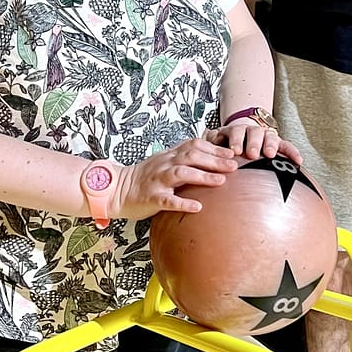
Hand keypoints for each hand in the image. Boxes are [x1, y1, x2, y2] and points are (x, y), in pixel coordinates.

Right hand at [110, 137, 237, 218]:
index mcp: (169, 156)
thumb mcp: (163, 161)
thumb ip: (182, 157)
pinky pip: (168, 200)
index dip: (214, 147)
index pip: (194, 145)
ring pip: (181, 173)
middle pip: (192, 156)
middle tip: (234, 166)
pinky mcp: (152, 198)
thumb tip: (208, 154)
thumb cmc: (144, 177)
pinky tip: (198, 207)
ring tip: (221, 181)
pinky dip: (183, 202)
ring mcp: (157, 181)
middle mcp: (164, 164)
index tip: (232, 153)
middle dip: (214, 160)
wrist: (117, 189)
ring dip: (203, 176)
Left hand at [207, 119, 302, 164]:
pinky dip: (292, 152)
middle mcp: (252, 131)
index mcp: (236, 131)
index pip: (236, 132)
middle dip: (253, 143)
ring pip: (270, 137)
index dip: (236, 140)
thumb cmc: (228, 145)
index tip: (235, 151)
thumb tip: (208, 138)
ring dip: (271, 145)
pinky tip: (298, 161)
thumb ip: (212, 142)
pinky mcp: (278, 144)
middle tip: (252, 154)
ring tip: (270, 154)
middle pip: (254, 133)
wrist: (243, 137)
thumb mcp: (218, 142)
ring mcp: (266, 137)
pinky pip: (287, 146)